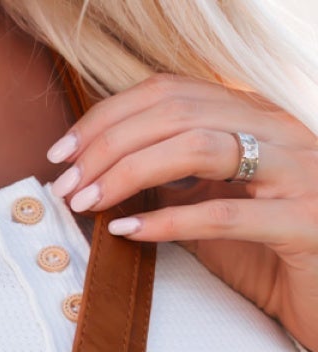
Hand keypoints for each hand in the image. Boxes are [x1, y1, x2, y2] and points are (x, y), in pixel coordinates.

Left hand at [45, 73, 317, 351]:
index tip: (62, 151)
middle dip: (109, 143)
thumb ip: (170, 186)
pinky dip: (168, 222)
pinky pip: (225, 215)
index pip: (171, 91)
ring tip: (86, 202)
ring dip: (129, 172)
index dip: (109, 116)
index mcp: (255, 118)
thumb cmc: (268, 255)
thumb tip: (99, 180)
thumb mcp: (212, 209)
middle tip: (65, 182)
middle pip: (178, 111)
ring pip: (199, 147)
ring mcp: (294, 172)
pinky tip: (127, 231)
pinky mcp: (301, 223)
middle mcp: (277, 132)